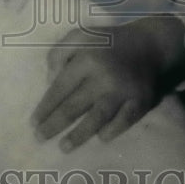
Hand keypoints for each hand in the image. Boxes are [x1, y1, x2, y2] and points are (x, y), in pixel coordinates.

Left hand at [31, 16, 184, 152]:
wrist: (151, 45)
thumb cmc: (109, 43)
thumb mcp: (80, 36)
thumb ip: (59, 53)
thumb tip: (49, 81)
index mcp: (86, 58)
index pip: (60, 88)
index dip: (45, 107)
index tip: (33, 122)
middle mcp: (103, 76)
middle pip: (74, 106)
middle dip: (54, 124)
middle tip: (40, 138)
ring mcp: (123, 90)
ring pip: (97, 118)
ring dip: (79, 135)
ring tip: (63, 147)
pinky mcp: (141, 101)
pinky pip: (123, 121)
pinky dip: (112, 131)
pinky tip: (100, 137)